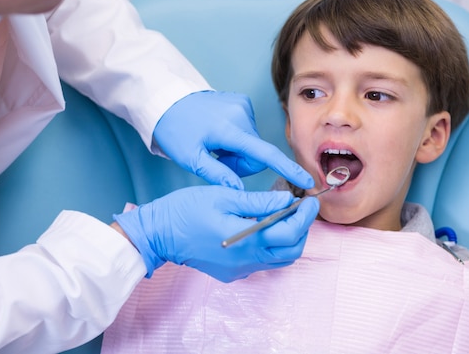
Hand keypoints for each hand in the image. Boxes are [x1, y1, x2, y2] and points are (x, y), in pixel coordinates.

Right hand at [113, 185, 319, 281]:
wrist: (158, 234)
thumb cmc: (186, 210)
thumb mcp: (223, 196)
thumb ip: (258, 201)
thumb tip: (286, 200)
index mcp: (247, 239)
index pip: (290, 232)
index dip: (305, 216)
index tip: (310, 200)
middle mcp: (247, 260)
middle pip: (291, 251)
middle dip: (302, 229)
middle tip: (302, 207)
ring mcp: (239, 269)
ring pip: (279, 259)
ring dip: (289, 239)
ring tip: (286, 215)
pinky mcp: (232, 272)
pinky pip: (262, 262)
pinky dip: (271, 245)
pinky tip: (264, 227)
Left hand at [153, 91, 313, 189]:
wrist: (167, 100)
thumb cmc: (175, 129)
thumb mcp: (190, 158)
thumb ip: (218, 175)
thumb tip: (239, 190)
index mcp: (229, 129)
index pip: (265, 154)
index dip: (288, 169)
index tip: (306, 180)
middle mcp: (242, 114)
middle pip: (256, 154)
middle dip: (240, 163)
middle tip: (216, 159)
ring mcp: (243, 105)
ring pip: (252, 143)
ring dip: (236, 150)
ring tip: (214, 144)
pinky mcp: (242, 102)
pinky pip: (247, 130)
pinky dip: (235, 137)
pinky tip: (217, 132)